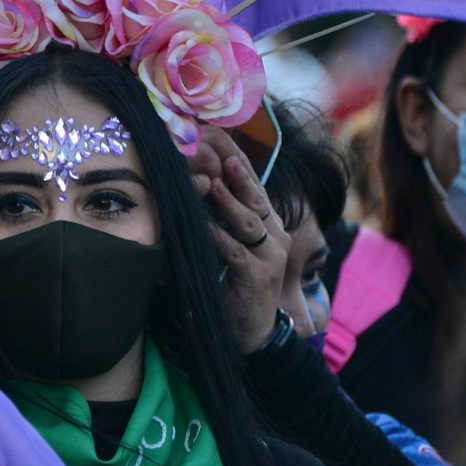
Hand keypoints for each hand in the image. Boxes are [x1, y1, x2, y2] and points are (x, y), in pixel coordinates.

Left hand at [192, 128, 288, 353]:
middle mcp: (274, 233)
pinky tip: (203, 226)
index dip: (234, 155)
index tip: (213, 132)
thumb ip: (215, 218)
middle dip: (234, 167)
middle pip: (253, 193)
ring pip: (249, 220)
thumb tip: (191, 182)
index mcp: (267, 221)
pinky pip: (236, 252)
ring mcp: (270, 255)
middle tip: (212, 143)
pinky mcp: (259, 276)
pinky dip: (219, 238)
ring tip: (212, 180)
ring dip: (229, 199)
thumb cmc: (233, 285)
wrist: (251, 333)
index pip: (252, 181)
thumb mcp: (226, 245)